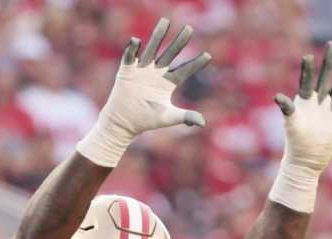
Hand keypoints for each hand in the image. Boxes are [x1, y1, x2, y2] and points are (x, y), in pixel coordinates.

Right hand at [75, 18, 211, 166]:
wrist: (123, 122)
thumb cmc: (146, 120)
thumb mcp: (168, 117)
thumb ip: (185, 116)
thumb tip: (203, 123)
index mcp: (168, 82)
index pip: (185, 70)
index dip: (196, 63)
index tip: (208, 56)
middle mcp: (157, 72)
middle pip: (170, 54)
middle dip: (179, 42)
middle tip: (189, 29)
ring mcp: (142, 69)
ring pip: (152, 49)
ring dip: (158, 35)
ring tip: (165, 22)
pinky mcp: (127, 70)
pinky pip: (130, 56)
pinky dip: (132, 48)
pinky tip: (136, 41)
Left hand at [269, 41, 331, 212]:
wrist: (306, 161)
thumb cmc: (295, 142)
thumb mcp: (291, 124)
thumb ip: (287, 108)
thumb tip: (278, 97)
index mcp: (305, 101)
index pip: (307, 81)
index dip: (307, 69)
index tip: (308, 56)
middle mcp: (319, 102)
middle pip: (325, 78)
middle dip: (329, 62)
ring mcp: (331, 110)